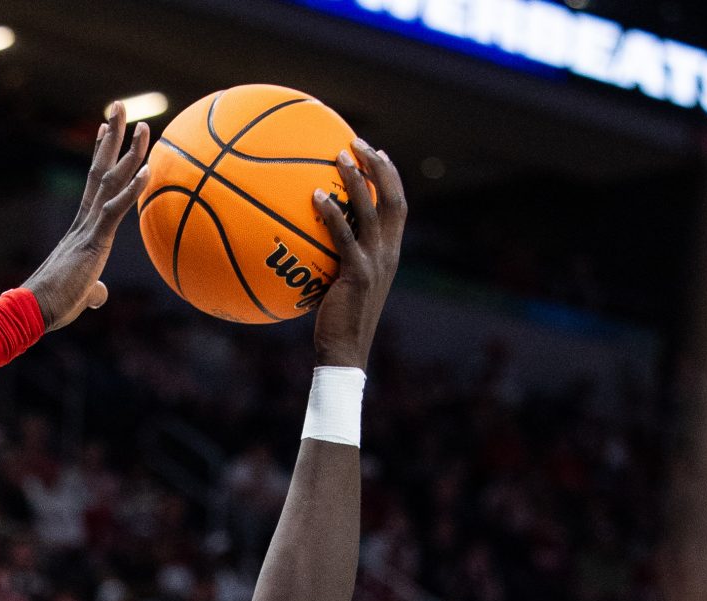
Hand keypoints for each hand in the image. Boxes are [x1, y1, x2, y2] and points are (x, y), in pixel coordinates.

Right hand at [21, 100, 150, 331]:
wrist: (33, 311)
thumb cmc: (52, 306)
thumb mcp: (80, 296)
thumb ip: (92, 290)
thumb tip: (99, 295)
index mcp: (82, 228)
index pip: (95, 184)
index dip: (103, 156)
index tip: (108, 131)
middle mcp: (84, 220)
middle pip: (101, 169)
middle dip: (112, 137)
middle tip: (120, 107)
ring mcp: (88, 228)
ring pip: (110, 182)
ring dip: (129, 153)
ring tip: (143, 126)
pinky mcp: (92, 241)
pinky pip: (115, 209)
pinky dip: (132, 189)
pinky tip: (148, 169)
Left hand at [312, 141, 405, 369]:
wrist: (345, 351)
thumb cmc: (337, 322)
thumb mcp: (341, 286)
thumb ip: (335, 260)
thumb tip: (308, 242)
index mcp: (390, 254)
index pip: (398, 207)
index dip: (391, 178)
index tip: (378, 153)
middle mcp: (389, 253)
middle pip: (392, 199)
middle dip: (378, 167)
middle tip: (358, 143)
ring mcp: (375, 263)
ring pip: (373, 210)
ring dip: (358, 179)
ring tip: (341, 155)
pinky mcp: (357, 274)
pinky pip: (345, 236)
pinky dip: (332, 214)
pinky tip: (315, 196)